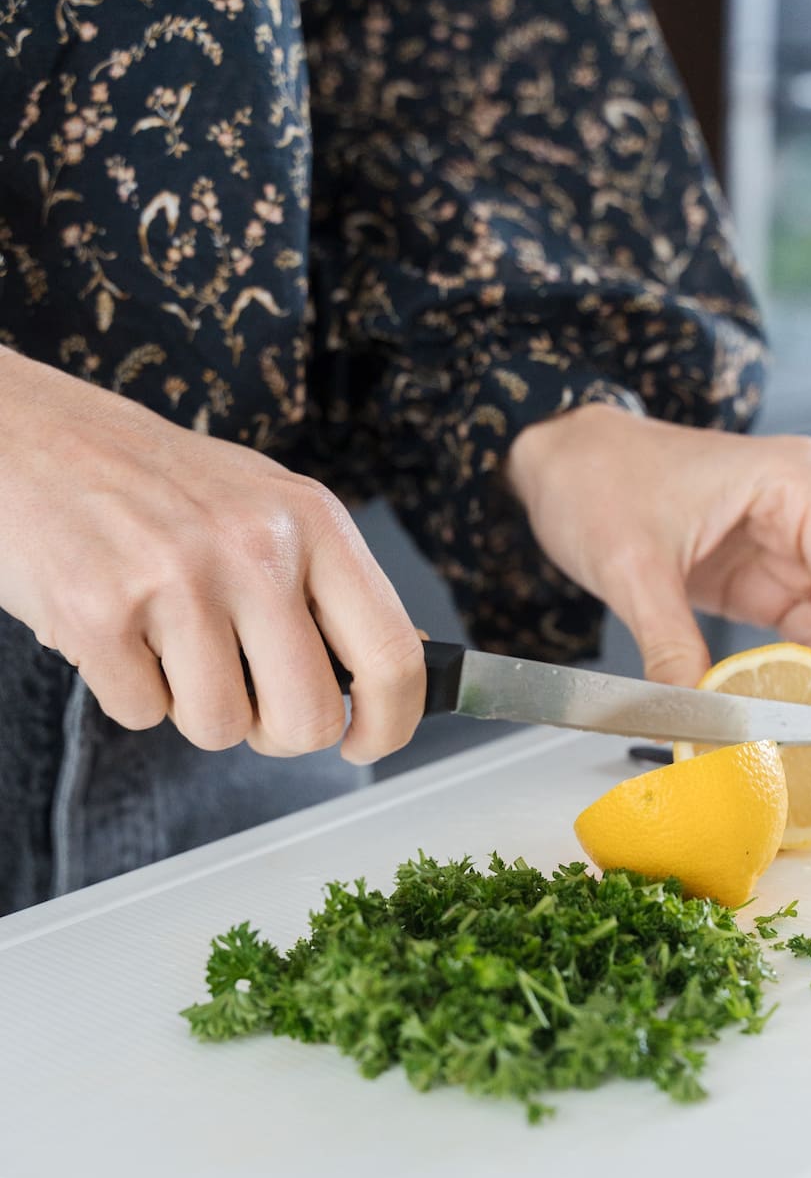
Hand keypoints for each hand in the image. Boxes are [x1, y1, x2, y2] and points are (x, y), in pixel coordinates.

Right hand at [0, 349, 423, 762]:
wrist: (27, 436)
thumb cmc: (154, 481)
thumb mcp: (266, 504)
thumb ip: (330, 583)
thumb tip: (405, 662)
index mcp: (310, 520)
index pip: (391, 653)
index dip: (391, 723)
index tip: (367, 742)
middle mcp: (252, 548)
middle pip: (306, 718)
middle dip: (277, 733)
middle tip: (249, 700)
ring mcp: (174, 581)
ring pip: (220, 728)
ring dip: (193, 708)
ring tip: (168, 643)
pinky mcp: (98, 614)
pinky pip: (142, 715)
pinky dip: (129, 691)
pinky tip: (119, 631)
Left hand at [506, 405, 810, 711]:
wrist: (562, 459)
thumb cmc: (598, 474)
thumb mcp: (633, 567)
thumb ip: (670, 647)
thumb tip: (693, 715)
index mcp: (795, 482)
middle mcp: (806, 508)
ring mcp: (787, 542)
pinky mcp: (761, 574)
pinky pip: (799, 630)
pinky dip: (796, 671)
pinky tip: (786, 707)